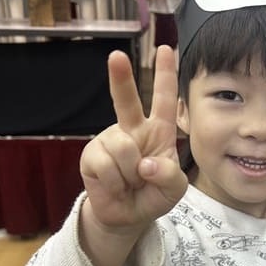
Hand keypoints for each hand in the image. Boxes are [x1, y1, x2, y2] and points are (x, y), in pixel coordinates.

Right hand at [80, 45, 187, 233]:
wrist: (128, 216)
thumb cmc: (154, 194)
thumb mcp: (174, 189)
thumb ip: (170, 176)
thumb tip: (146, 164)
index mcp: (158, 131)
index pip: (164, 100)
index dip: (165, 75)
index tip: (165, 49)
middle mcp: (132, 130)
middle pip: (126, 101)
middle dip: (120, 78)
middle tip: (116, 56)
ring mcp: (110, 141)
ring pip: (122, 148)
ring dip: (130, 174)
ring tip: (130, 182)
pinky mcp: (91, 156)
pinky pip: (106, 166)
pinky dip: (115, 182)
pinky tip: (116, 186)